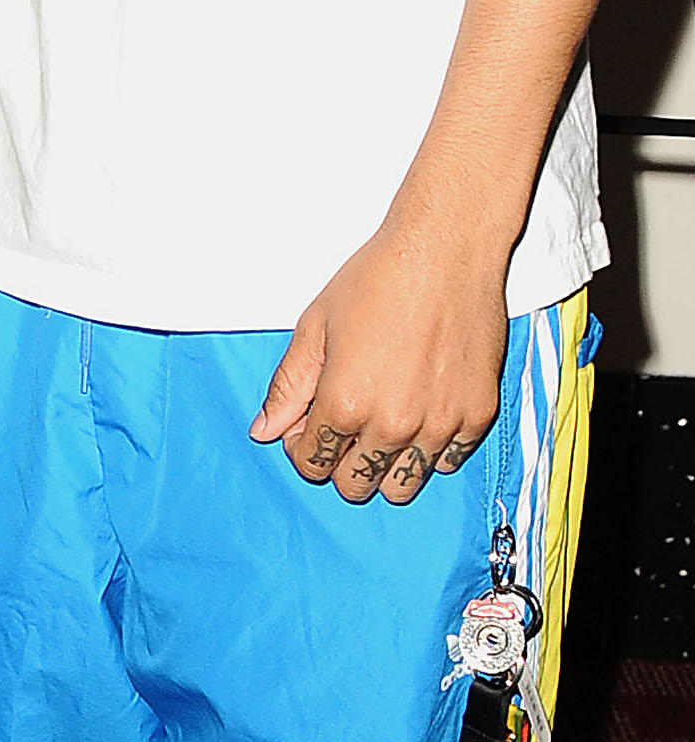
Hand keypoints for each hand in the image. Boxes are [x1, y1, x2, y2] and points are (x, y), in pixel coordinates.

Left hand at [247, 214, 507, 504]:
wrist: (444, 255)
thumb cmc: (373, 282)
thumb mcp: (315, 327)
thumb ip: (289, 386)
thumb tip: (264, 431)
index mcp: (346, 403)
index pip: (313, 463)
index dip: (301, 446)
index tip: (305, 425)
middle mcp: (395, 425)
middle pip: (356, 485)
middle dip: (338, 463)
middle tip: (339, 425)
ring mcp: (441, 426)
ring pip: (403, 486)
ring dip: (383, 464)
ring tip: (377, 423)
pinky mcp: (478, 417)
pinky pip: (447, 462)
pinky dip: (428, 449)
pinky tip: (416, 412)